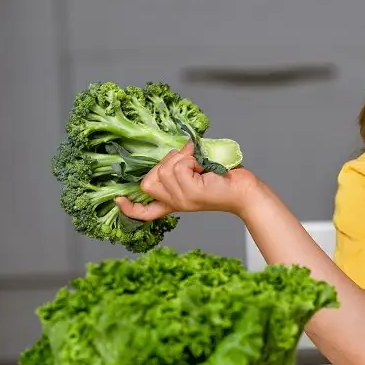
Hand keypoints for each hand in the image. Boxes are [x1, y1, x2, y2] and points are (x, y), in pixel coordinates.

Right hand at [115, 142, 261, 220]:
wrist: (247, 192)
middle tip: (189, 162)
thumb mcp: (198, 173)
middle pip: (148, 181)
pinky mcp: (192, 192)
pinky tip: (203, 165)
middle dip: (164, 164)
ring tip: (199, 163)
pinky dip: (191, 159)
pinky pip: (178, 168)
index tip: (118, 200)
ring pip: (164, 170)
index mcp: (175, 201)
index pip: (145, 212)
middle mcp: (176, 203)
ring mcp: (182, 199)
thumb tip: (174, 152)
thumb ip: (180, 167)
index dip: (129, 208)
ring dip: (182, 159)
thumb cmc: (226, 178)